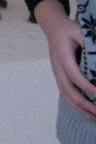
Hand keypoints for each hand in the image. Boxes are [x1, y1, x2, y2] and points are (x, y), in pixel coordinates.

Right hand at [36, 0, 95, 115]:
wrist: (52, 26)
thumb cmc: (68, 29)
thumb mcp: (79, 31)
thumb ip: (89, 43)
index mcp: (62, 56)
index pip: (74, 75)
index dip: (87, 86)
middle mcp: (57, 67)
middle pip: (67, 89)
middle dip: (83, 103)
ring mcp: (56, 72)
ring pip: (65, 93)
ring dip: (78, 107)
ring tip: (92, 117)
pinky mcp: (59, 75)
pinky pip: (64, 91)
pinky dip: (73, 103)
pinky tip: (84, 110)